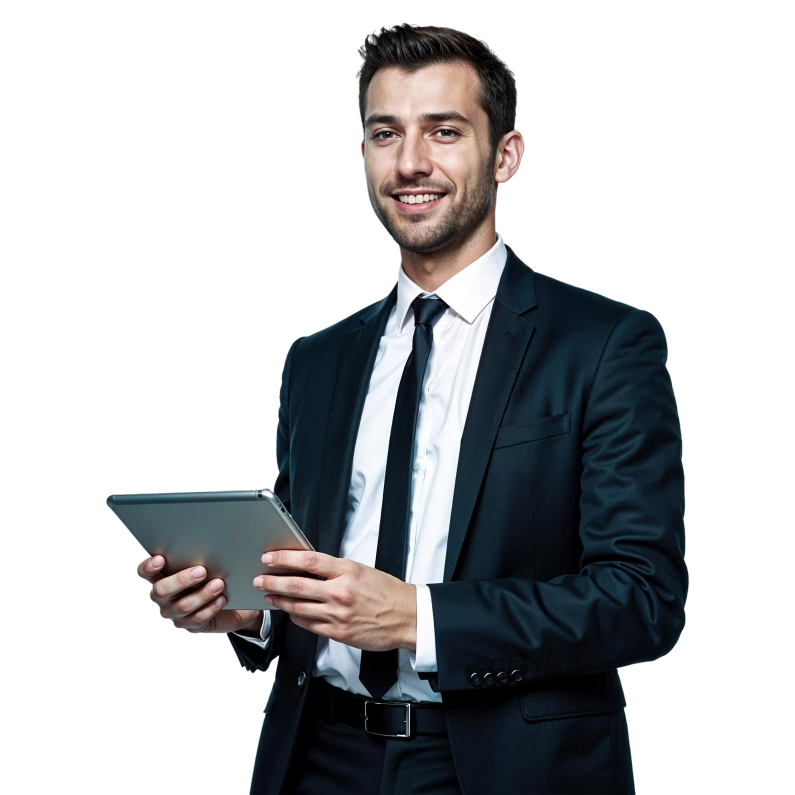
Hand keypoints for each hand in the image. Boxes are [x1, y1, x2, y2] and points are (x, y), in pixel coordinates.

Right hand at [137, 555, 262, 635]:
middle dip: (181, 580)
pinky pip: (197, 619)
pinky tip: (221, 599)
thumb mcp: (203, 566)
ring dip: (202, 594)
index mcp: (161, 578)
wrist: (229, 603)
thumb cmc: (211, 578)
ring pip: (182, 606)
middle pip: (161, 590)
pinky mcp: (189, 625)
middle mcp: (163, 598)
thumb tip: (207, 547)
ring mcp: (174, 613)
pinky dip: (210, 608)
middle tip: (202, 571)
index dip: (148, 567)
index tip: (160, 559)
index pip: (145, 572)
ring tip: (218, 584)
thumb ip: (197, 559)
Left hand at [254, 550, 416, 651]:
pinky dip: (296, 616)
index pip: (309, 560)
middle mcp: (340, 592)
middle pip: (297, 585)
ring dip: (280, 600)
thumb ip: (336, 570)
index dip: (285, 558)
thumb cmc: (387, 592)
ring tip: (269, 595)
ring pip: (298, 606)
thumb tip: (308, 568)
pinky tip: (290, 611)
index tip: (270, 557)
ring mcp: (338, 614)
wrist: (407, 616)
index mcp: (348, 571)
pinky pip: (309, 624)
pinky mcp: (338, 632)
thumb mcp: (362, 571)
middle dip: (273, 581)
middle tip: (260, 579)